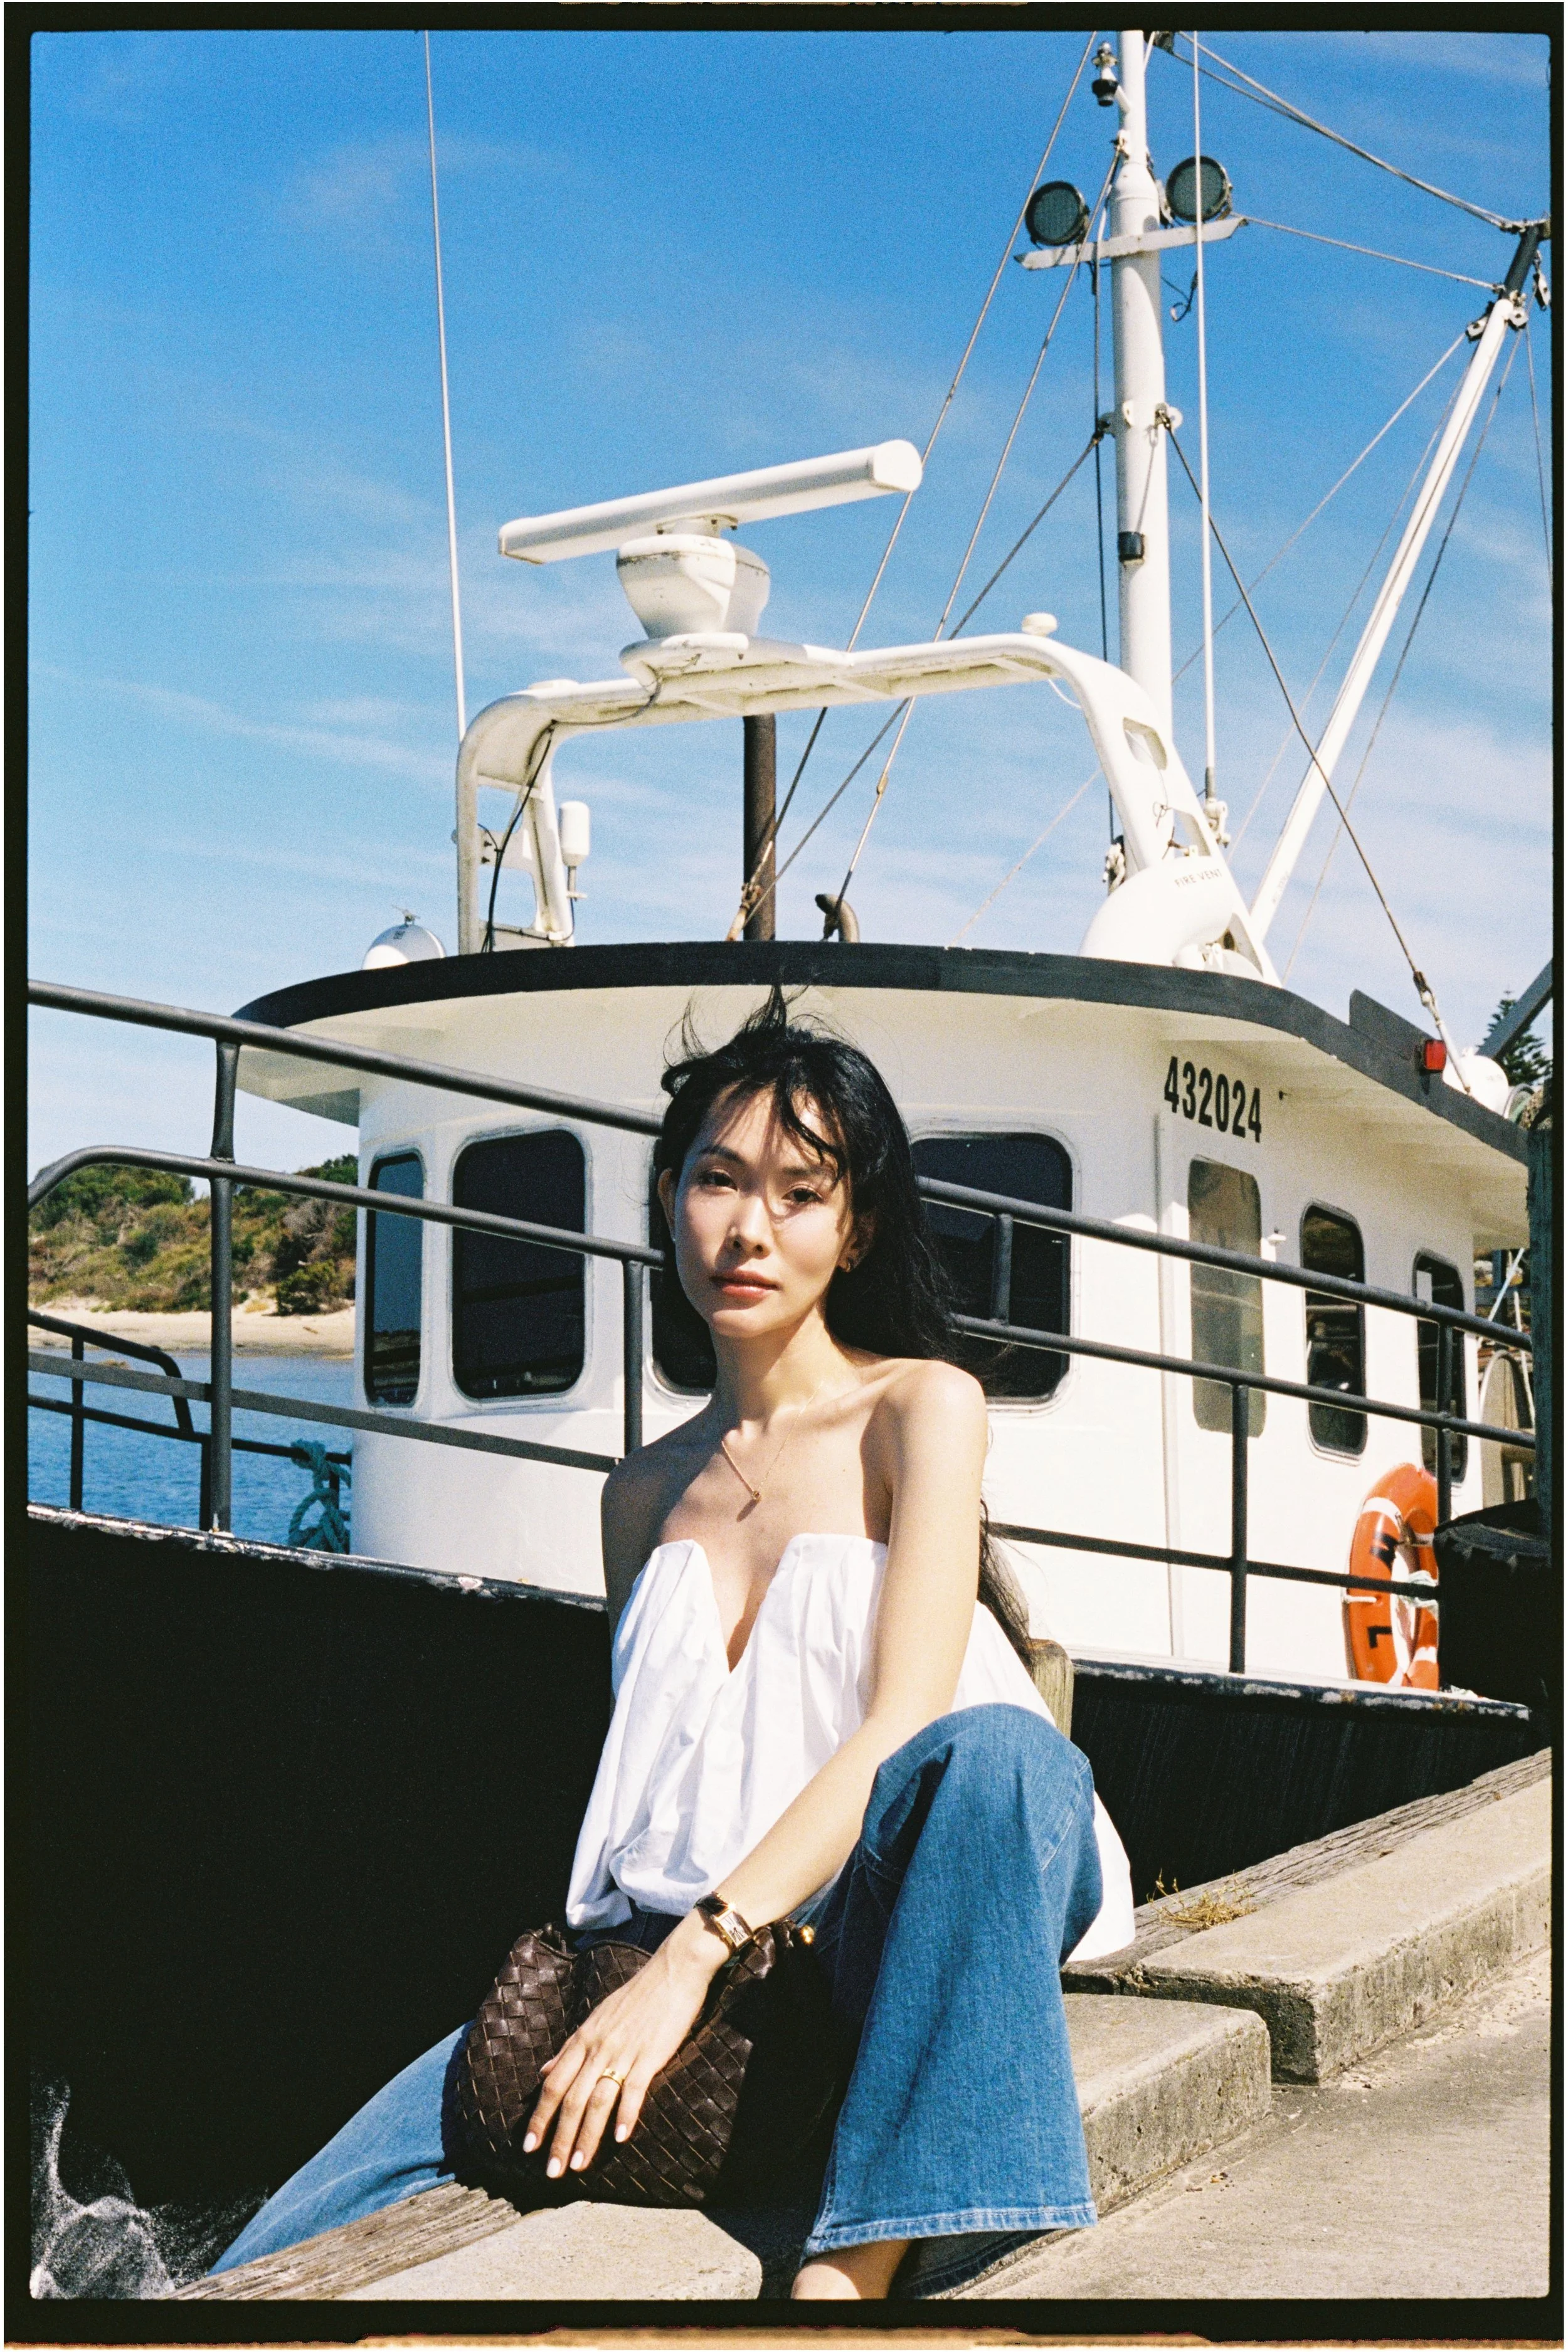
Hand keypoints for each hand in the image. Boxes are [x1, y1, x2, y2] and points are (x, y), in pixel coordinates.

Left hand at [523, 1914, 724, 2179]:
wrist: (672, 1970)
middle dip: (558, 2138)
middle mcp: (597, 2048)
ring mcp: (623, 2052)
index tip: (528, 2146)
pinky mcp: (649, 2055)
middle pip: (571, 2100)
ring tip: (578, 2166)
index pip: (553, 2085)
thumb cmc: (636, 1996)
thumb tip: (543, 2071)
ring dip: (586, 2137)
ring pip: (596, 2101)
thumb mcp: (596, 2018)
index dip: (539, 2117)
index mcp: (582, 2039)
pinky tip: (619, 2139)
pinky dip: (625, 2116)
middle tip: (551, 2172)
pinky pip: (634, 2090)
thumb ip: (570, 2048)